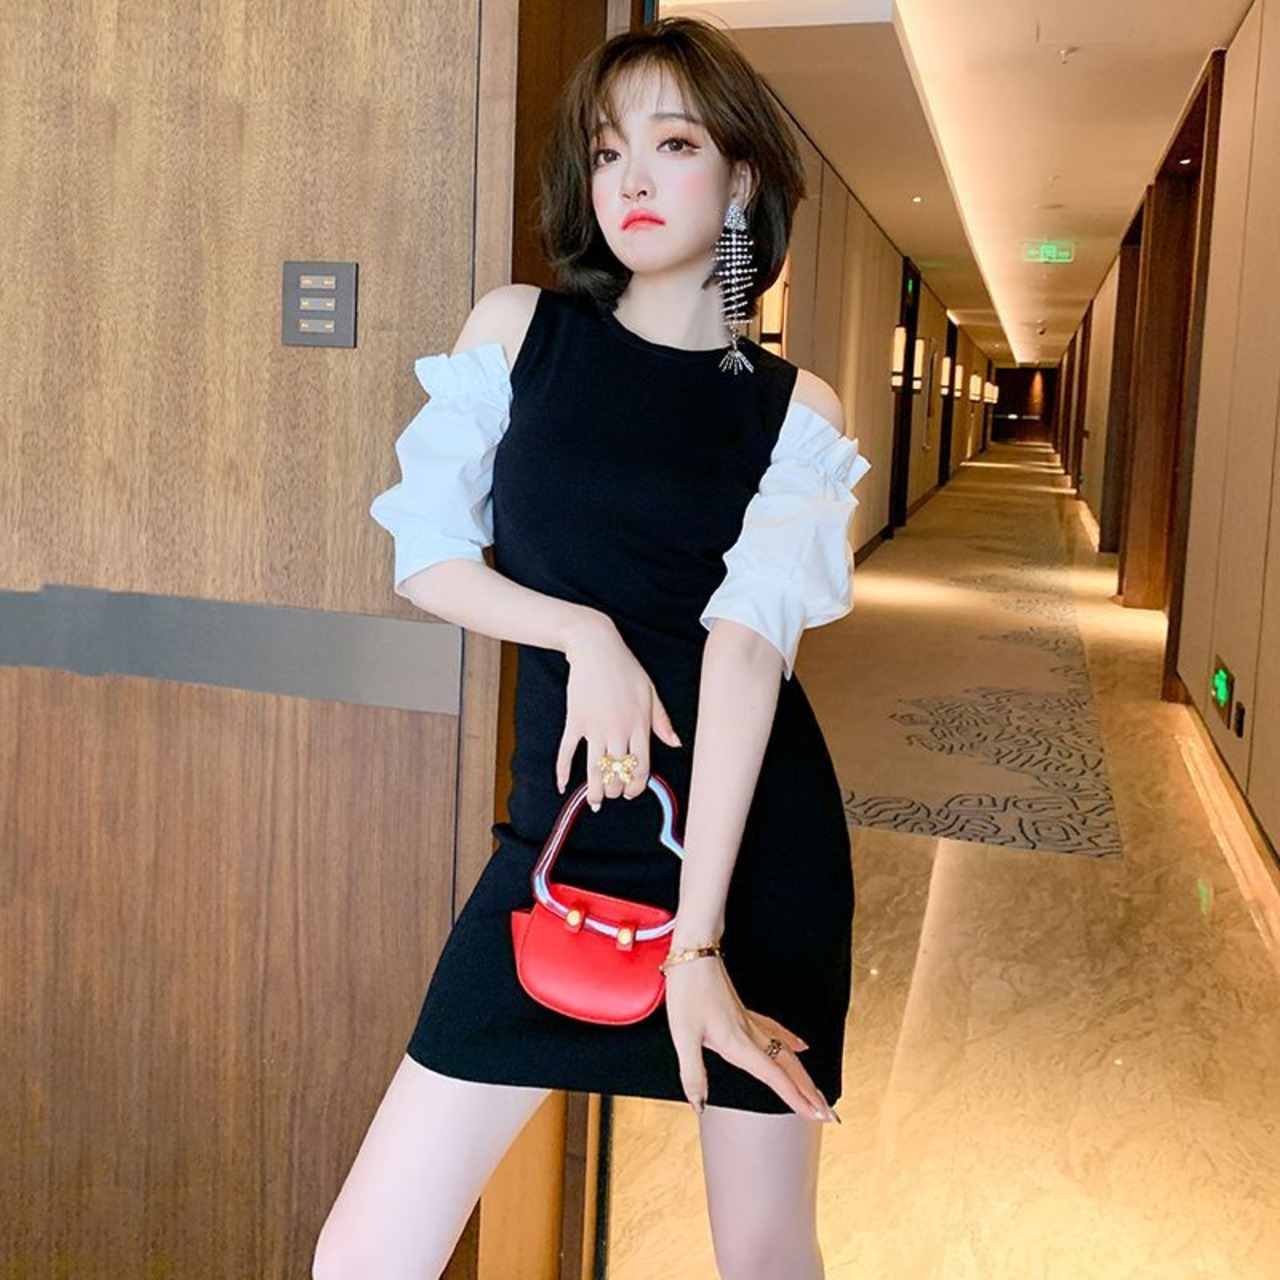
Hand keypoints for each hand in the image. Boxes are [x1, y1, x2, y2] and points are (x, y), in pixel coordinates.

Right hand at [557, 614, 681, 807]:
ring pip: (595, 769)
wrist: (596, 646)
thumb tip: (676, 743)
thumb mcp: (651, 692)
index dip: (636, 786)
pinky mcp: (575, 720)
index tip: (631, 793)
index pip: (641, 767)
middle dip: (615, 790)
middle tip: (612, 795)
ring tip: (594, 801)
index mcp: (640, 725)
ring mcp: (595, 726)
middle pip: (618, 773)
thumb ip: (662, 721)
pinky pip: (567, 751)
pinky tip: (562, 785)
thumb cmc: (626, 668)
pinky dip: (562, 770)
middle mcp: (618, 730)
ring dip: (594, 791)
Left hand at [663, 955, 837, 1121]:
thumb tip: (700, 1105)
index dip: (796, 1097)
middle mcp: (749, 1033)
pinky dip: (792, 1043)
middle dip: (809, 1091)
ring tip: (817, 1091)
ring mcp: (749, 1021)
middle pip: (788, 1066)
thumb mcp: (683, 1035)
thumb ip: (692, 1074)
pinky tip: (801, 1046)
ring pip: (786, 1051)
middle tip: (828, 1113)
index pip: (774, 1076)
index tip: (816, 1114)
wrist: (694, 952)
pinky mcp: (744, 1011)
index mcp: (738, 1042)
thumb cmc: (688, 989)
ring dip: (803, 1073)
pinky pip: (777, 1032)